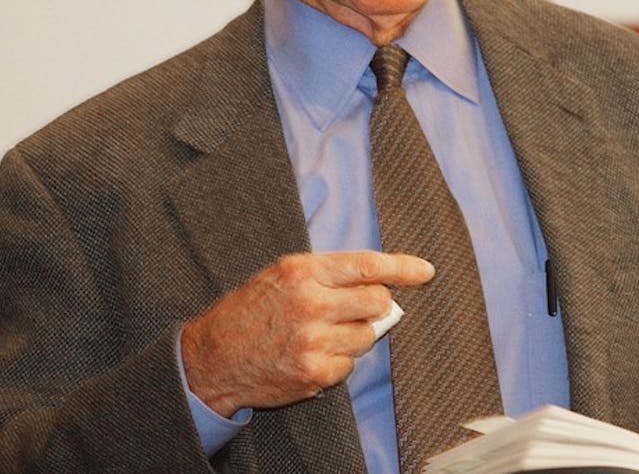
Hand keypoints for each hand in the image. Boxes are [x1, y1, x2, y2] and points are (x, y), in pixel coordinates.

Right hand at [180, 250, 433, 416]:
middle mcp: (311, 303)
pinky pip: (349, 366)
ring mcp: (313, 341)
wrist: (213, 356)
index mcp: (303, 271)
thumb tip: (382, 286)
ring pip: (367, 336)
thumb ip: (330, 275)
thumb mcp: (283, 274)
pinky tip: (311, 354)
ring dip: (353, 335)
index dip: (402, 268)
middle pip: (376, 302)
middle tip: (355, 308)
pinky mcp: (314, 373)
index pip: (367, 265)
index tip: (425, 271)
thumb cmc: (252, 309)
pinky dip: (338, 361)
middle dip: (376, 305)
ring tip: (321, 333)